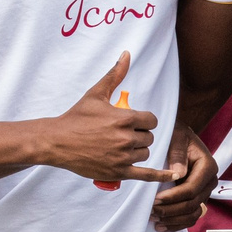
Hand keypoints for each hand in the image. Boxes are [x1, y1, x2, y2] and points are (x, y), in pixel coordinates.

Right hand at [39, 52, 168, 183]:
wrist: (57, 141)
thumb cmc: (76, 117)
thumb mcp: (96, 94)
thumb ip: (115, 75)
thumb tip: (126, 54)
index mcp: (125, 118)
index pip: (151, 121)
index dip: (145, 121)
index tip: (135, 122)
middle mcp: (126, 138)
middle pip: (149, 138)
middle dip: (140, 135)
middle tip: (123, 134)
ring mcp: (123, 157)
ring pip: (145, 153)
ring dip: (138, 150)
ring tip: (121, 146)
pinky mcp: (118, 172)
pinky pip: (146, 175)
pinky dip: (161, 176)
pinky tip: (174, 176)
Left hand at [149, 122, 216, 231]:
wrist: (180, 137)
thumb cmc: (177, 135)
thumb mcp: (177, 136)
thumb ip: (178, 153)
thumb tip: (178, 174)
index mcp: (207, 167)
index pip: (191, 189)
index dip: (173, 197)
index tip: (155, 199)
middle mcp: (209, 182)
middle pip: (192, 204)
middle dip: (170, 210)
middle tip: (151, 210)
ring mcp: (204, 192)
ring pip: (192, 214)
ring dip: (173, 220)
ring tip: (154, 218)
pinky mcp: (197, 199)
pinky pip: (190, 217)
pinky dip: (177, 224)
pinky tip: (161, 226)